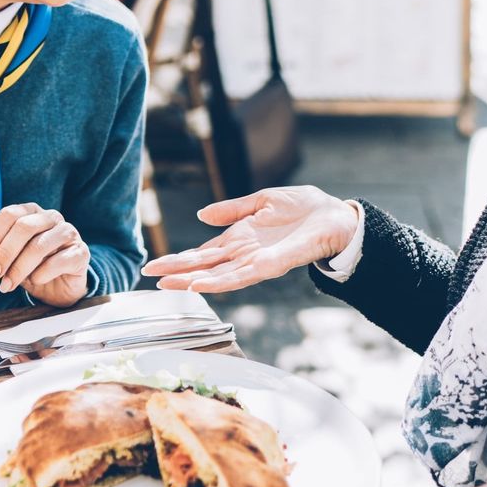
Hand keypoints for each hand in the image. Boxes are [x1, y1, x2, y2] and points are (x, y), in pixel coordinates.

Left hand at [0, 204, 89, 307]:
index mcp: (32, 212)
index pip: (10, 214)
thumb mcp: (11, 255)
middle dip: (4, 254)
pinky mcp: (81, 253)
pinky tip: (35, 281)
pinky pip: (58, 261)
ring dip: (19, 268)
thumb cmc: (33, 267)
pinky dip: (41, 274)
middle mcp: (52, 217)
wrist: (59, 288)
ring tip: (8, 285)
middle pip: (23, 227)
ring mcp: (69, 233)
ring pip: (39, 246)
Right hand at [141, 186, 358, 292]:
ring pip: (218, 276)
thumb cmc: (304, 208)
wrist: (336, 216)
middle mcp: (244, 255)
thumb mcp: (261, 201)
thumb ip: (232, 210)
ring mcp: (257, 262)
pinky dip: (221, 282)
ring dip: (193, 281)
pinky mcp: (273, 265)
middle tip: (149, 277)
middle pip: (204, 267)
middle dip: (177, 273)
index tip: (154, 266)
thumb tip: (201, 216)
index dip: (178, 260)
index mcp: (239, 239)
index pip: (202, 253)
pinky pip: (243, 277)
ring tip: (169, 285)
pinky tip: (202, 285)